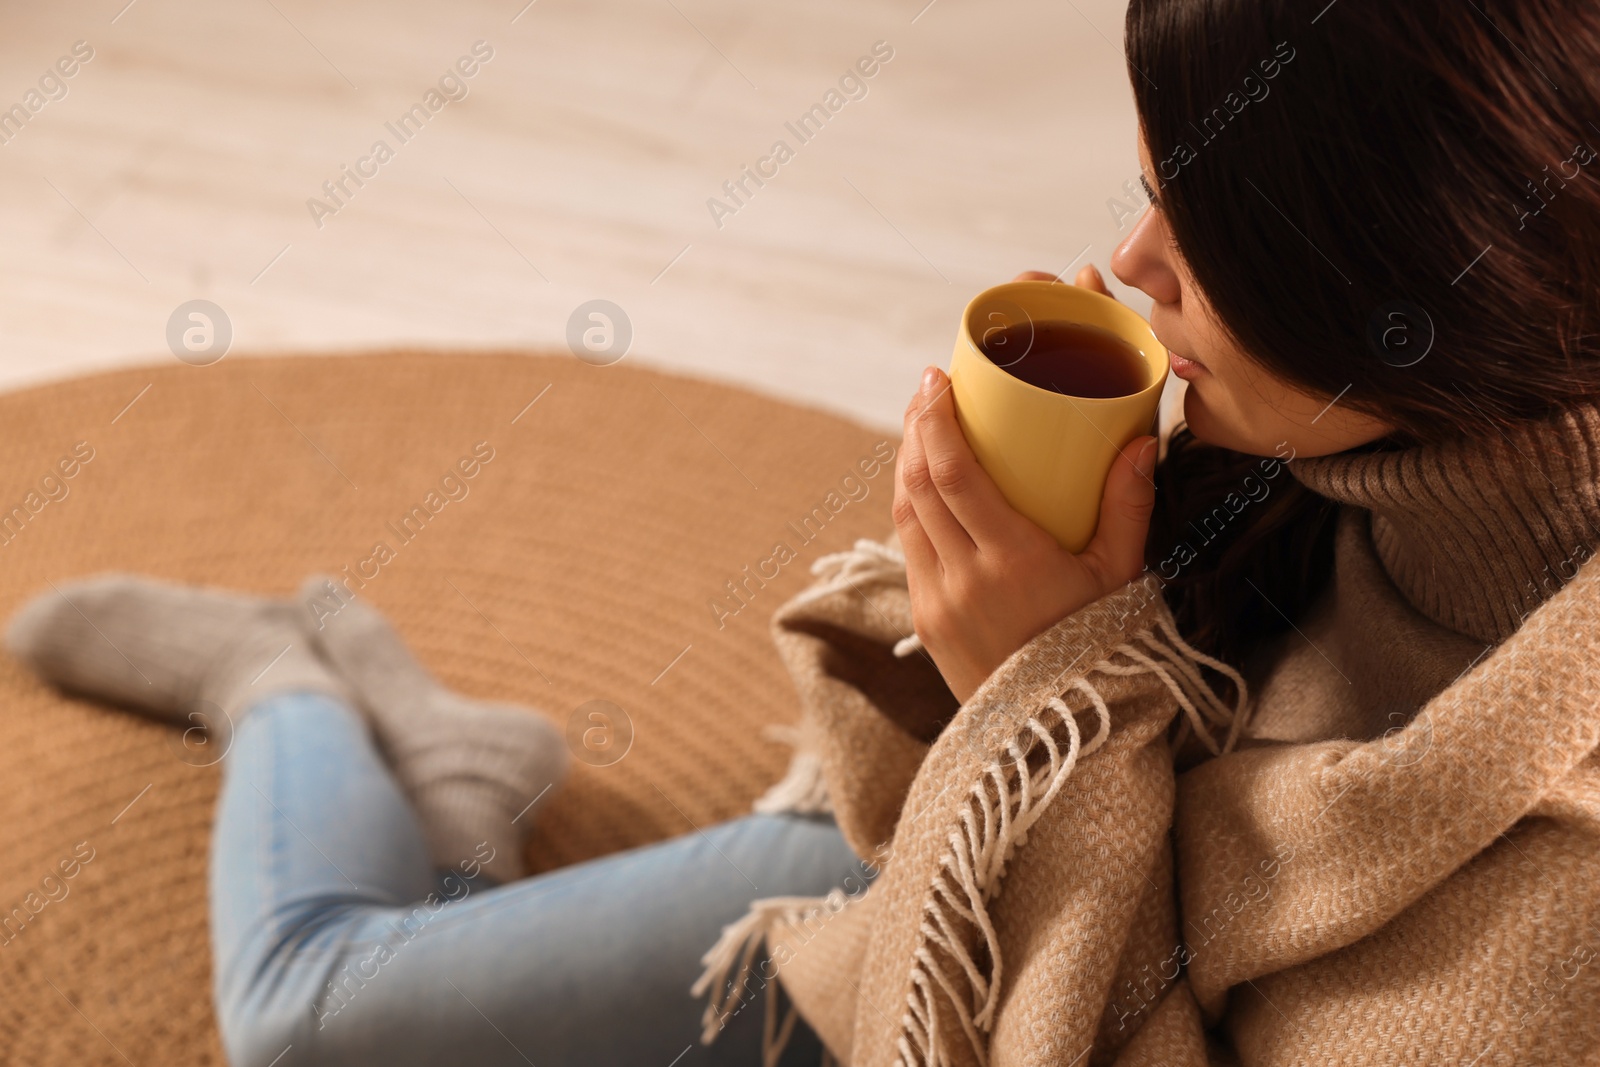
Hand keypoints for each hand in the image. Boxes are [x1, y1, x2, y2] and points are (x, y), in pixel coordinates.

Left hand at [891, 266, 1157, 703]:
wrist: (1057, 732)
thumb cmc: (1101, 650)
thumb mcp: (1122, 580)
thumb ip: (1129, 508)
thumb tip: (1140, 441)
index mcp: (1011, 562)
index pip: (951, 474)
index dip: (934, 420)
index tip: (934, 379)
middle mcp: (962, 579)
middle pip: (917, 483)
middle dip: (915, 429)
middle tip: (929, 391)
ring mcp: (936, 601)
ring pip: (904, 514)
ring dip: (906, 464)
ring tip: (923, 427)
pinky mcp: (924, 620)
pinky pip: (908, 547)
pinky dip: (911, 506)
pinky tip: (925, 485)